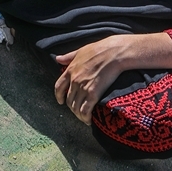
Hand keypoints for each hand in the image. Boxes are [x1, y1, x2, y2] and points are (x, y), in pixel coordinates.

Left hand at [54, 33, 171, 123]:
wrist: (113, 52)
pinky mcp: (93, 93)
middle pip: (68, 100)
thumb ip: (68, 57)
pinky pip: (85, 110)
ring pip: (75, 107)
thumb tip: (57, 59)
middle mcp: (74, 80)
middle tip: (78, 111)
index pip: (58, 87)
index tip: (60, 101)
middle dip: (72, 108)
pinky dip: (85, 118)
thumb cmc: (99, 49)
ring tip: (84, 117)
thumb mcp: (80, 51)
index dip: (58, 96)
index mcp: (70, 70)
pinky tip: (89, 120)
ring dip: (79, 115)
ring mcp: (83, 87)